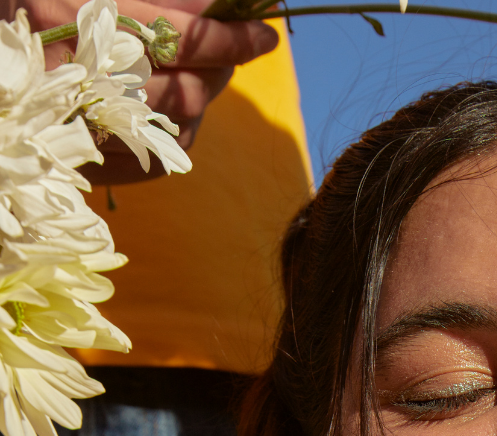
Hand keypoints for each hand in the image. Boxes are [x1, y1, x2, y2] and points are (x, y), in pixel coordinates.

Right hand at [4, 0, 278, 183]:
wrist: (1, 70)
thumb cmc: (43, 8)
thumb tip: (213, 5)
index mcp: (78, 14)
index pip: (183, 36)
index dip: (232, 37)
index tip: (266, 33)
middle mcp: (82, 74)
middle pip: (187, 86)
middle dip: (223, 68)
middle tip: (238, 49)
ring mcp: (83, 122)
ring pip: (178, 124)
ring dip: (204, 98)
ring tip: (207, 73)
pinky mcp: (86, 156)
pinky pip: (157, 156)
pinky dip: (178, 131)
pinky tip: (174, 107)